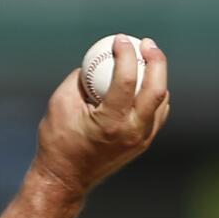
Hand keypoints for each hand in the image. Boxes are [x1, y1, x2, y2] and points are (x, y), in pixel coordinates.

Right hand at [32, 36, 170, 196]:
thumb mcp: (60, 103)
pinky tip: (144, 81)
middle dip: (156, 60)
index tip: (119, 39)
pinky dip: (152, 93)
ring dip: (156, 75)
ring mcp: (141, 139)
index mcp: (110, 123)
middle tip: (146, 43)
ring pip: (161, 99)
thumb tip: (99, 56)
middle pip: (157, 88)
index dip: (125, 54)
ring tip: (146, 57)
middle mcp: (132, 132)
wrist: (65, 178)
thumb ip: (81, 77)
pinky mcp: (143, 142)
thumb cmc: (57, 140)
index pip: (127, 80)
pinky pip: (157, 111)